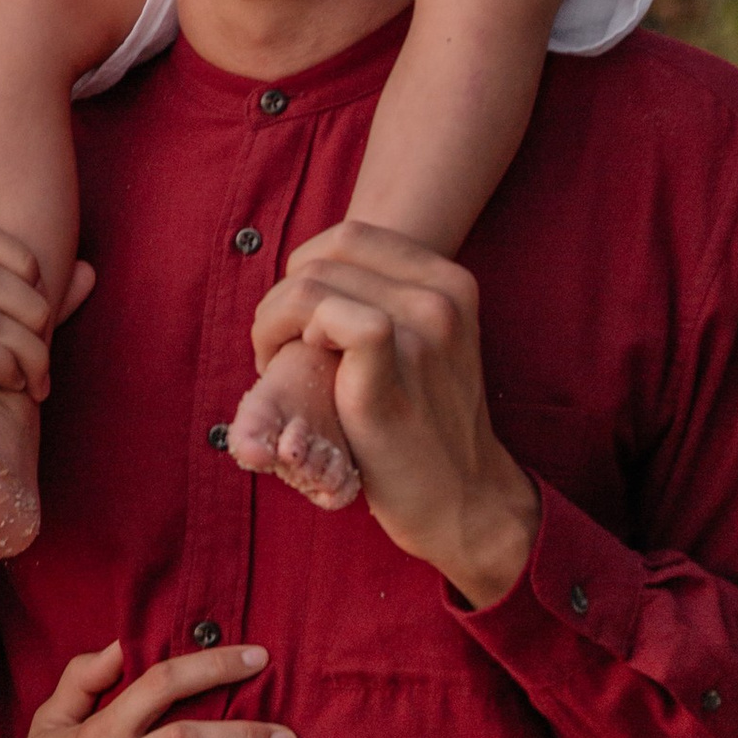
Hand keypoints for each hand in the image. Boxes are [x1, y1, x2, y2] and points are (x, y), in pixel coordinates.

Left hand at [244, 222, 538, 606]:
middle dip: (282, 295)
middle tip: (278, 347)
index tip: (299, 319)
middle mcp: (441, 296)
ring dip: (273, 320)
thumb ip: (383, 301)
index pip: (350, 235)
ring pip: (312, 282)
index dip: (306, 269)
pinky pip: (326, 315)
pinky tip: (299, 368)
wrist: (464, 501)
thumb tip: (306, 274)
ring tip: (277, 364)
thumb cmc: (425, 427)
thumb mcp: (425, 347)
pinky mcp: (392, 367)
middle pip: (325, 254)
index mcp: (450, 281)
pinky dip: (292, 335)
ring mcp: (423, 329)